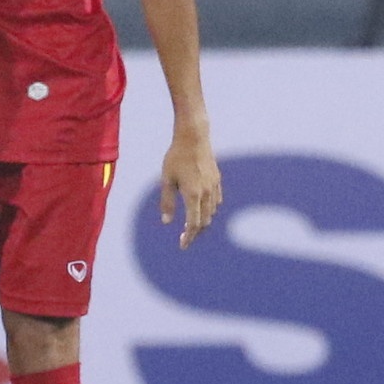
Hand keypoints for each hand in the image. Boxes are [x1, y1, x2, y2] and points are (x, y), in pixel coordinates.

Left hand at [161, 128, 220, 248]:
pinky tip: (203, 209)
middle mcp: (207, 193)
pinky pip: (217, 201)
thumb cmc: (175, 158)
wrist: (194, 138)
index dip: (189, 237)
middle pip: (205, 221)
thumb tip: (166, 222)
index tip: (182, 246)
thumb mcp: (166, 180)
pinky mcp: (217, 180)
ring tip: (192, 226)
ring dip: (203, 221)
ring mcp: (214, 187)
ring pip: (212, 212)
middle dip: (195, 233)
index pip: (194, 224)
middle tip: (185, 238)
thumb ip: (167, 202)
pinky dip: (210, 210)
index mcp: (193, 195)